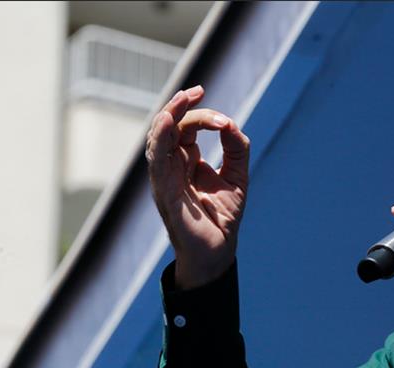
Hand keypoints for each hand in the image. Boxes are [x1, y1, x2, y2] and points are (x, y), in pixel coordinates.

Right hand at [146, 85, 249, 288]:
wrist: (218, 251)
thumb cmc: (222, 216)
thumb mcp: (237, 176)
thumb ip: (236, 148)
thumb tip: (229, 124)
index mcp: (187, 162)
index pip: (186, 128)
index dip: (200, 114)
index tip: (223, 119)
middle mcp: (172, 166)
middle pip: (169, 127)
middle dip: (180, 105)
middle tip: (197, 91)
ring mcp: (165, 178)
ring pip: (158, 139)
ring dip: (168, 116)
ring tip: (182, 99)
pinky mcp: (165, 191)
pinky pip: (156, 161)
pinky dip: (160, 139)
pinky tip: (168, 123)